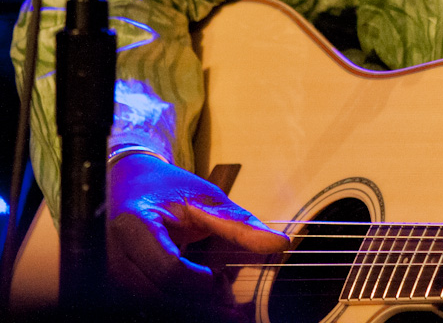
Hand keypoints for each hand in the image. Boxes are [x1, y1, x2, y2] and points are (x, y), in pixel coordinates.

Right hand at [107, 153, 288, 307]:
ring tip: (223, 301)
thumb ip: (240, 225)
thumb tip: (280, 244)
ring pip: (154, 304)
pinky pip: (151, 301)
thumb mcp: (207, 199)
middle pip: (160, 295)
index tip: (225, 277)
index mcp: (135, 226)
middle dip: (201, 302)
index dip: (201, 282)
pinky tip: (204, 298)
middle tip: (234, 305)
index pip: (169, 270)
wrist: (131, 183)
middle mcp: (116, 254)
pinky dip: (181, 303)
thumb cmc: (170, 188)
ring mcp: (113, 271)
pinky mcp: (120, 282)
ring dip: (192, 306)